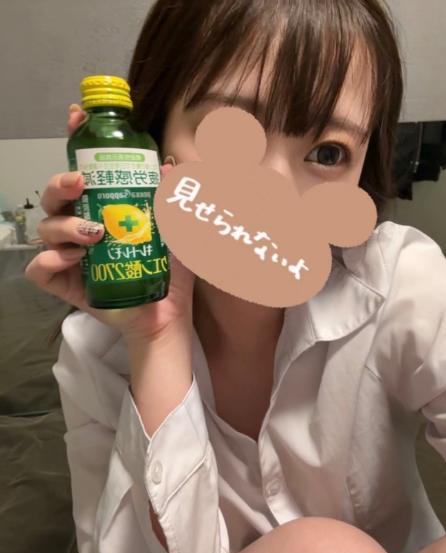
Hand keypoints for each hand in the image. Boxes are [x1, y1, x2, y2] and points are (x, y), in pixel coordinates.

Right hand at [25, 104, 195, 341]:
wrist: (167, 313)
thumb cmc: (169, 270)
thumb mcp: (179, 231)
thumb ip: (175, 200)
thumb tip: (169, 166)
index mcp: (104, 208)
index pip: (83, 170)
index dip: (76, 142)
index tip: (78, 119)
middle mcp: (82, 227)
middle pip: (55, 196)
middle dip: (60, 183)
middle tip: (80, 183)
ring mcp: (71, 256)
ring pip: (46, 229)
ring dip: (65, 226)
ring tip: (95, 234)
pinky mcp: (65, 285)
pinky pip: (40, 270)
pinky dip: (49, 261)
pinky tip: (72, 260)